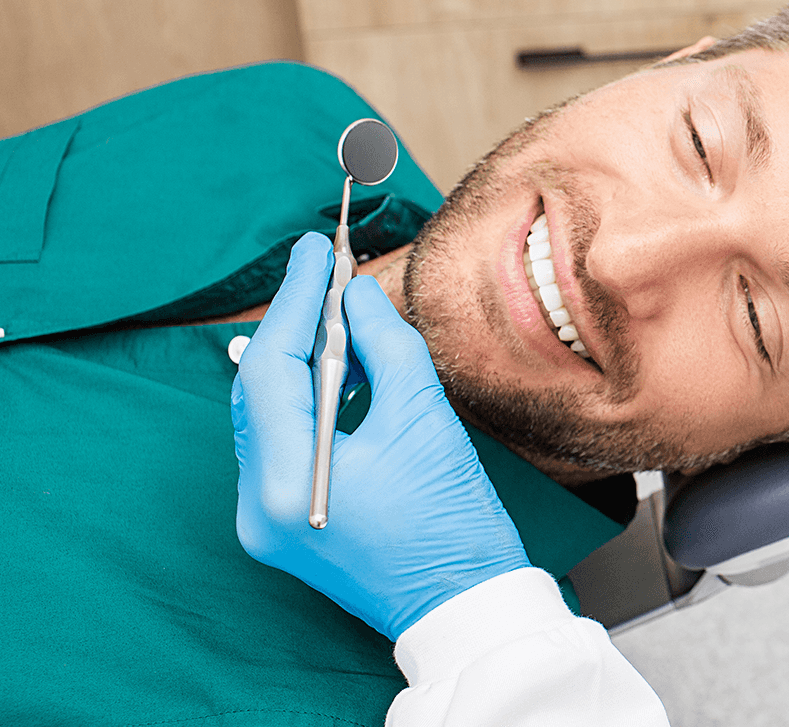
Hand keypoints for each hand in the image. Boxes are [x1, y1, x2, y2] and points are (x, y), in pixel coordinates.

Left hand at [233, 232, 531, 640]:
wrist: (464, 606)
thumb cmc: (454, 524)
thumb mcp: (423, 420)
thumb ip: (384, 346)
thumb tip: (355, 295)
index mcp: (284, 483)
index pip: (271, 367)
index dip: (294, 299)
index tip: (315, 250)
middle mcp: (257, 506)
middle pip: (259, 390)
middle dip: (294, 325)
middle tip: (325, 270)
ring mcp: (264, 520)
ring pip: (268, 415)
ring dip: (301, 361)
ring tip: (339, 314)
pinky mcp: (283, 524)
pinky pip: (282, 444)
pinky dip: (307, 402)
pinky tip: (338, 372)